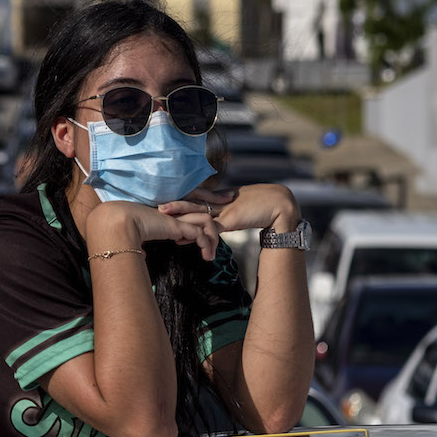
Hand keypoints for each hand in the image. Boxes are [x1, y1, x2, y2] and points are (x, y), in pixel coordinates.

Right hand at [82, 199, 221, 261]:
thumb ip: (141, 244)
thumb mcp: (134, 238)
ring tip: (211, 254)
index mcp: (163, 211)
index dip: (197, 205)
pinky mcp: (177, 225)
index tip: (206, 209)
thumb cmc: (119, 229)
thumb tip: (139, 256)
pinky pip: (200, 235)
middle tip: (227, 201)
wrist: (116, 222)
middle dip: (215, 202)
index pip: (185, 204)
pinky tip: (206, 257)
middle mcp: (171, 210)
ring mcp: (175, 216)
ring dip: (212, 238)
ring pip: (205, 221)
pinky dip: (206, 246)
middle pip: (200, 206)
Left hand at [157, 183, 299, 234]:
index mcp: (220, 198)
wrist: (280, 205)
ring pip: (198, 211)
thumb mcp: (238, 210)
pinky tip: (184, 238)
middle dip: (175, 204)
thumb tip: (211, 224)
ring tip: (163, 217)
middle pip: (193, 201)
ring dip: (180, 214)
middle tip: (157, 207)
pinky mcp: (231, 220)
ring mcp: (224, 210)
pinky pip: (211, 227)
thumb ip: (224, 215)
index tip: (164, 202)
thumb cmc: (261, 206)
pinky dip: (197, 233)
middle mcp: (220, 202)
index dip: (181, 200)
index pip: (197, 197)